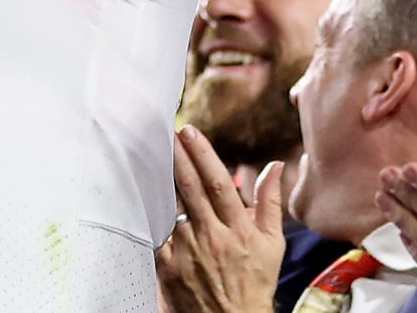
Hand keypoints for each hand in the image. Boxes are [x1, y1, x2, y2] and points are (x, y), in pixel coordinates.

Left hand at [158, 125, 288, 312]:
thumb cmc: (254, 284)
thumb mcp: (273, 245)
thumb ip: (271, 203)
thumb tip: (275, 167)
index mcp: (239, 230)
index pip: (219, 183)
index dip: (203, 155)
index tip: (190, 133)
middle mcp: (212, 237)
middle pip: (190, 188)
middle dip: (177, 156)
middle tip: (166, 133)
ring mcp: (188, 251)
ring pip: (170, 206)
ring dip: (160, 179)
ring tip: (150, 154)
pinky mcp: (168, 265)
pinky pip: (156, 231)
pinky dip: (149, 210)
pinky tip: (141, 191)